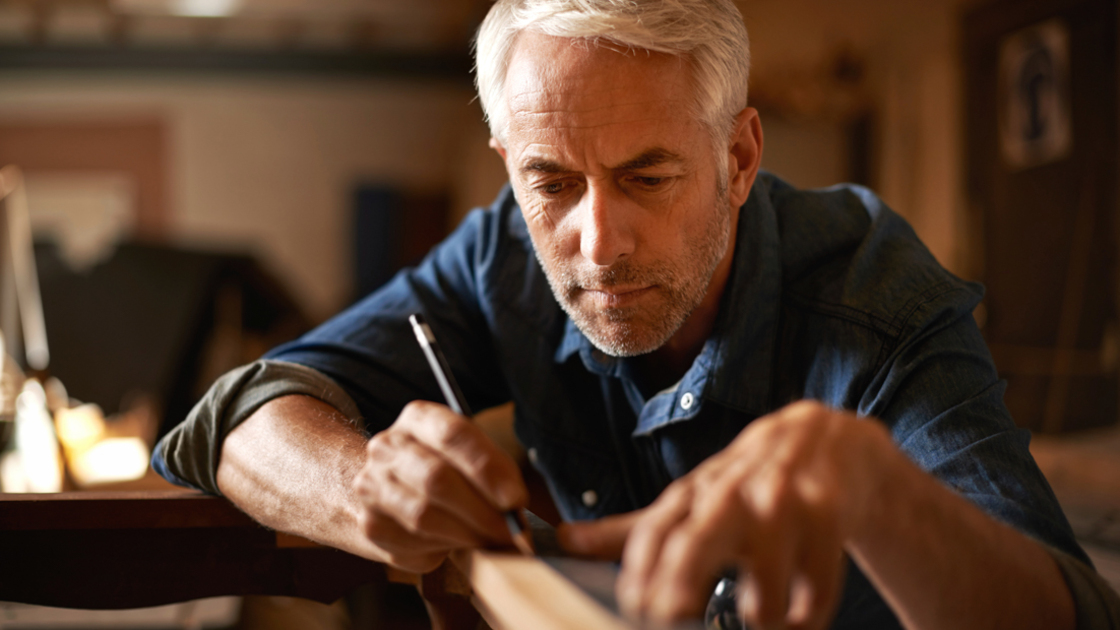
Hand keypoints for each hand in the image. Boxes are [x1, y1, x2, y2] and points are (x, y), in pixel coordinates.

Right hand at [352, 400, 526, 571]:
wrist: (387, 489)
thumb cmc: (444, 469)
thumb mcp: (468, 454)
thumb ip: (492, 472)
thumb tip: (514, 507)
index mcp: (418, 418)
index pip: (452, 434)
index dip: (487, 468)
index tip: (514, 498)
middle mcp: (388, 447)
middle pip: (436, 478)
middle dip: (481, 510)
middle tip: (509, 531)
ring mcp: (372, 486)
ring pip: (423, 516)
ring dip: (465, 534)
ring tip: (489, 540)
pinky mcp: (371, 525)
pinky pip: (413, 543)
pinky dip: (442, 549)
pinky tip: (456, 544)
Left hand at [569, 400, 895, 628]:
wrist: (826, 441)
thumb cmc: (745, 482)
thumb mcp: (690, 500)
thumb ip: (630, 531)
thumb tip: (561, 541)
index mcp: (691, 497)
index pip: (652, 536)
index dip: (638, 576)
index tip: (634, 610)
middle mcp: (729, 498)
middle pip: (696, 544)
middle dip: (680, 585)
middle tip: (670, 616)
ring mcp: (779, 505)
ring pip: (765, 584)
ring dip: (761, 615)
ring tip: (761, 626)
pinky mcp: (826, 516)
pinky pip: (816, 589)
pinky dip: (806, 616)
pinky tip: (798, 620)